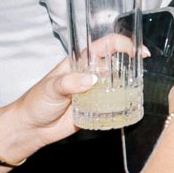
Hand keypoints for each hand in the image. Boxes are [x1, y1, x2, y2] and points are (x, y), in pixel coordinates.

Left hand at [0, 35, 140, 159]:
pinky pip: (114, 104)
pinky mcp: (97, 108)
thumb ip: (69, 82)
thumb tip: (91, 80)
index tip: (137, 51)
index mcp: (79, 62)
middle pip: (116, 62)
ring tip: (138, 90)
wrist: (31, 129)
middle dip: (132, 64)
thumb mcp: (50, 88)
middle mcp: (90, 74)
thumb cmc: (35, 102)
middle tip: (142, 71)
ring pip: (118, 83)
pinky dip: (123, 104)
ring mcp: (94, 91)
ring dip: (129, 85)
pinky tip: (129, 106)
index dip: (123, 44)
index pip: (105, 45)